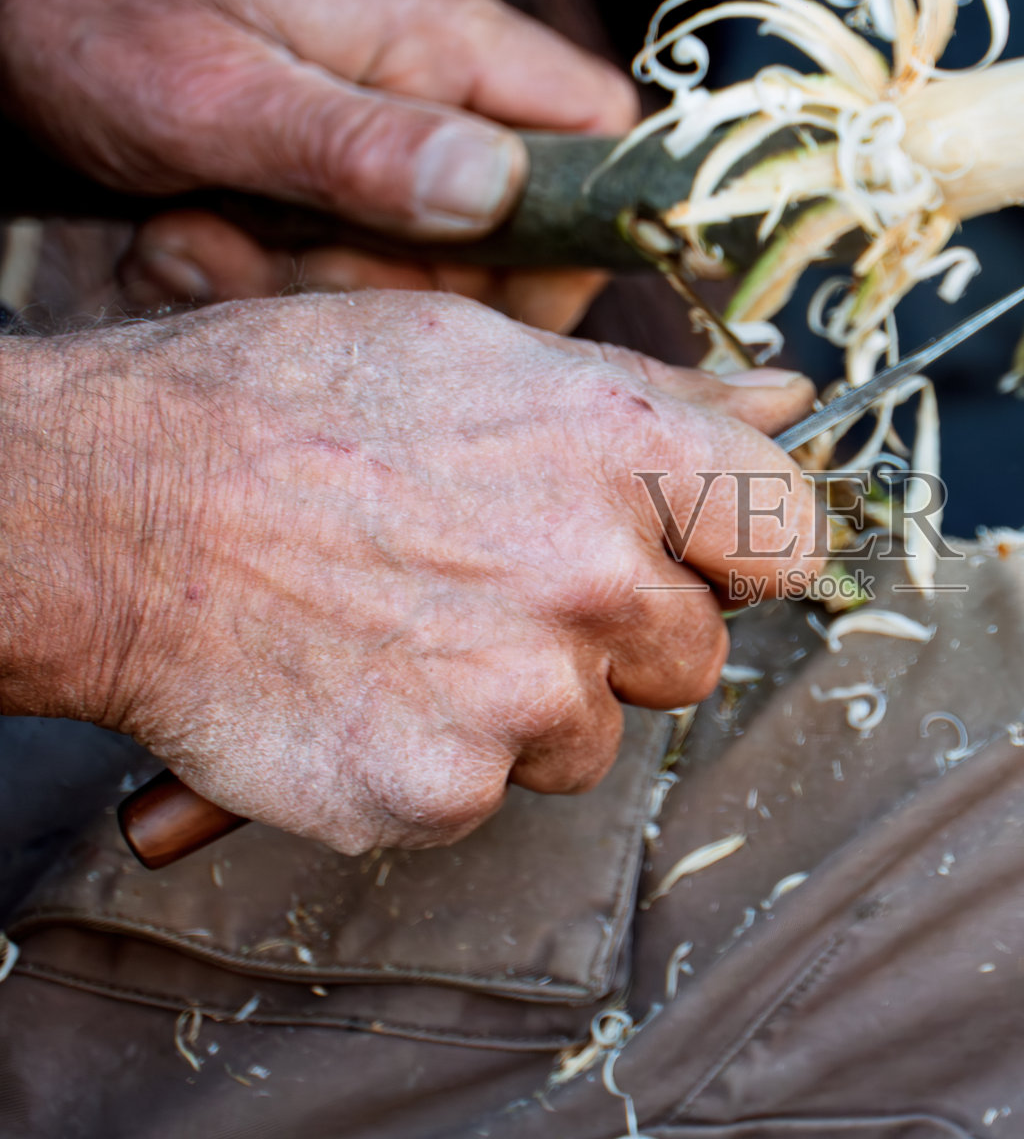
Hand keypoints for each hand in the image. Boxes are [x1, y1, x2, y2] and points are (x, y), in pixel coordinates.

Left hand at [0, 0, 637, 328]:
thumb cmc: (87, 11)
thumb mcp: (214, 97)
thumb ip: (359, 149)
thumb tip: (494, 194)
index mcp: (431, 30)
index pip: (595, 131)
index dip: (576, 231)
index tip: (497, 299)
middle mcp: (427, 64)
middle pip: (509, 219)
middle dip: (409, 282)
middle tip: (298, 271)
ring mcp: (382, 109)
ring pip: (423, 249)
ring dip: (318, 281)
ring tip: (206, 244)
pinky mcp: (336, 148)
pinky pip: (353, 244)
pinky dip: (278, 270)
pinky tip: (196, 242)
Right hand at [0, 292, 819, 852]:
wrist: (113, 513)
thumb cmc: (288, 408)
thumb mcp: (483, 353)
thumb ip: (659, 395)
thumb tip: (783, 402)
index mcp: (625, 450)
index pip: (789, 536)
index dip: (744, 548)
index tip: (700, 554)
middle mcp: (597, 577)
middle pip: (696, 651)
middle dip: (624, 629)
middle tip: (507, 579)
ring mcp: (526, 696)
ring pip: (598, 732)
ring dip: (535, 700)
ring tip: (423, 627)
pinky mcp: (448, 788)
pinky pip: (502, 790)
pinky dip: (451, 756)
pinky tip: (376, 686)